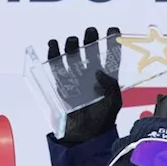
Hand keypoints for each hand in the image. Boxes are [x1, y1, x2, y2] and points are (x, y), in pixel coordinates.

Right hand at [47, 25, 122, 144]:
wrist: (83, 136)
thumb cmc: (101, 120)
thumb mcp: (113, 103)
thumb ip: (111, 86)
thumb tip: (99, 72)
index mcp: (107, 78)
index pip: (111, 56)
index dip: (112, 42)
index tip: (112, 30)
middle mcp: (91, 74)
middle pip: (90, 51)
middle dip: (90, 38)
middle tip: (90, 31)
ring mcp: (75, 77)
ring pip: (72, 54)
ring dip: (72, 44)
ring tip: (73, 40)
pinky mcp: (61, 82)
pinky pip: (56, 64)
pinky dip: (53, 52)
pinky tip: (54, 44)